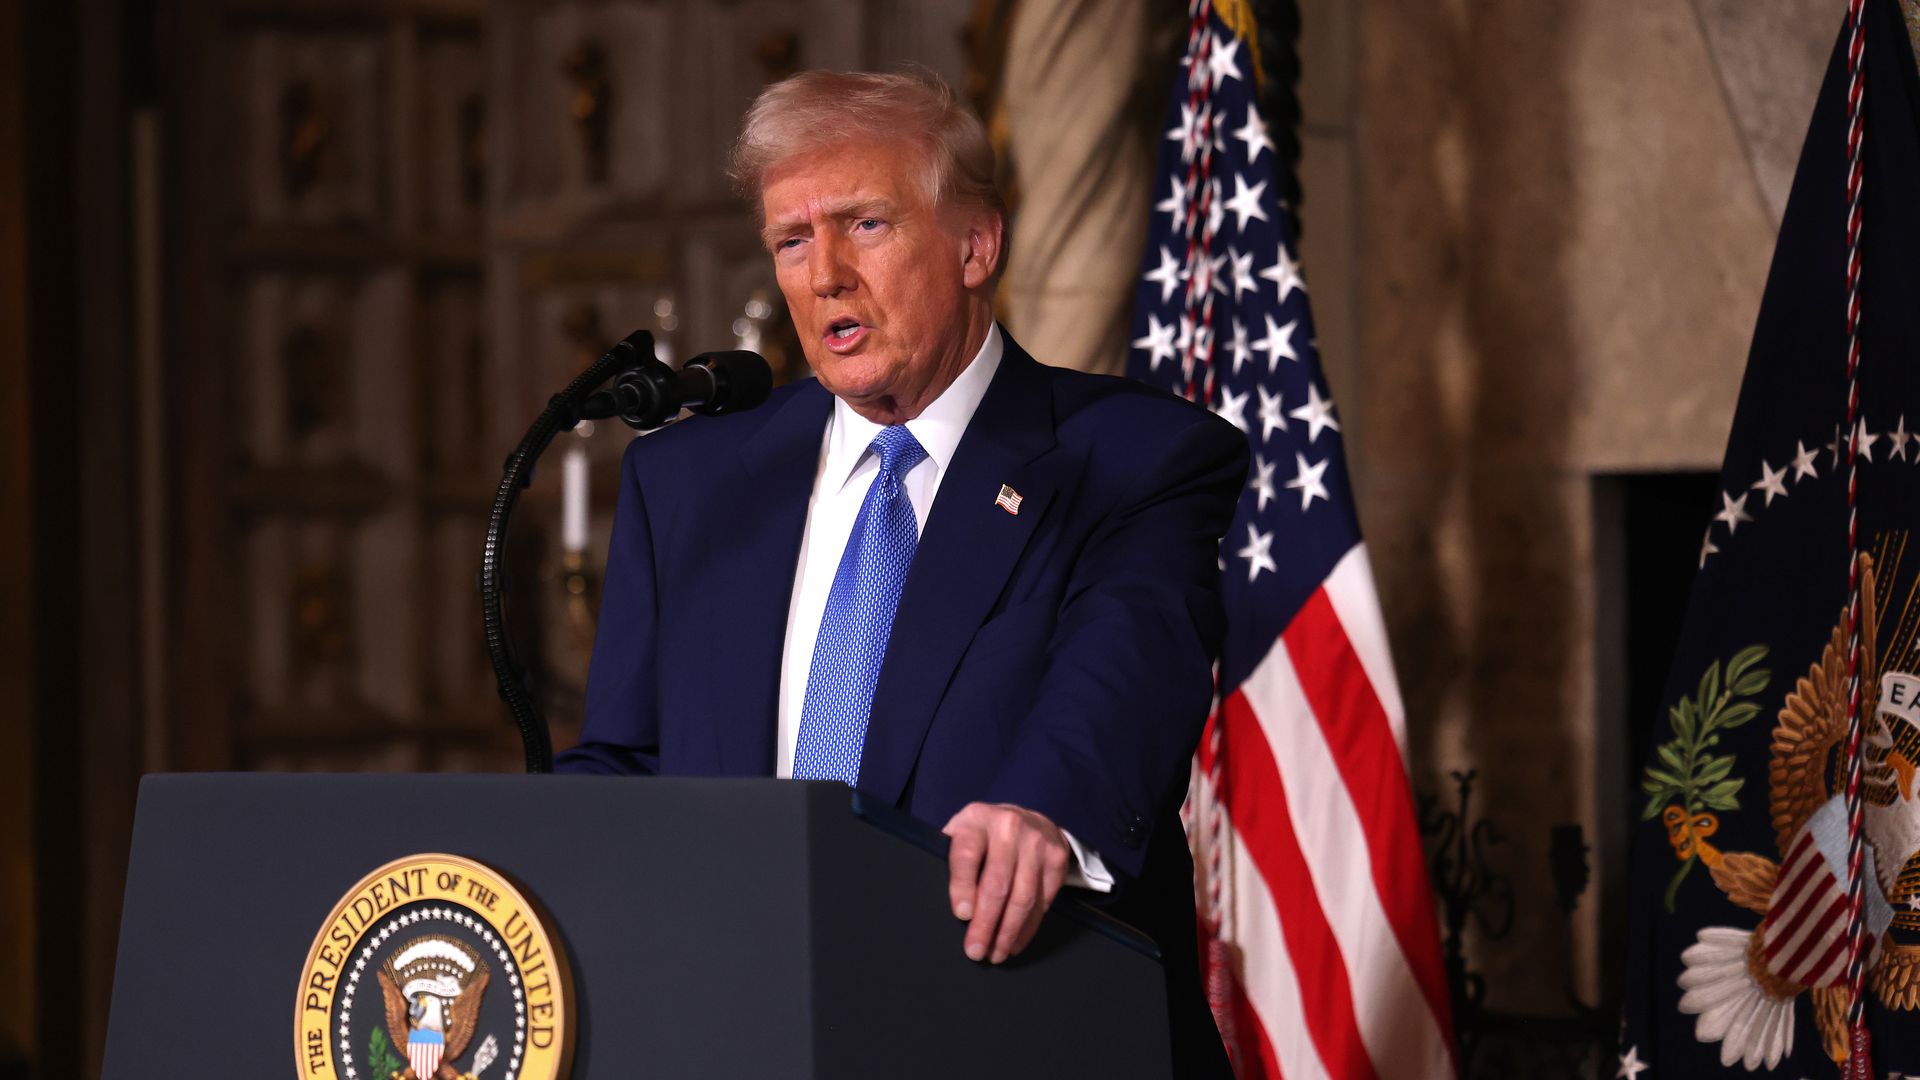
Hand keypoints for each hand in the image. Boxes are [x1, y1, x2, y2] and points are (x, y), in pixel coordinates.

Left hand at [942, 801, 1070, 963]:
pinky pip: (1043, 902)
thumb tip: (955, 909)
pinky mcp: (1056, 858)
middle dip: (986, 923)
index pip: (967, 855)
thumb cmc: (985, 834)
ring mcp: (1036, 842)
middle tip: (976, 950)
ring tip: (996, 953)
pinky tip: (1015, 941)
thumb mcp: (963, 834)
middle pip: (997, 883)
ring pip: (1023, 897)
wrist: (1029, 819)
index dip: (963, 887)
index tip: (962, 915)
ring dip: (1009, 932)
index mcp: (976, 820)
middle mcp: (1008, 827)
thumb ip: (953, 860)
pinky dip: (1028, 927)